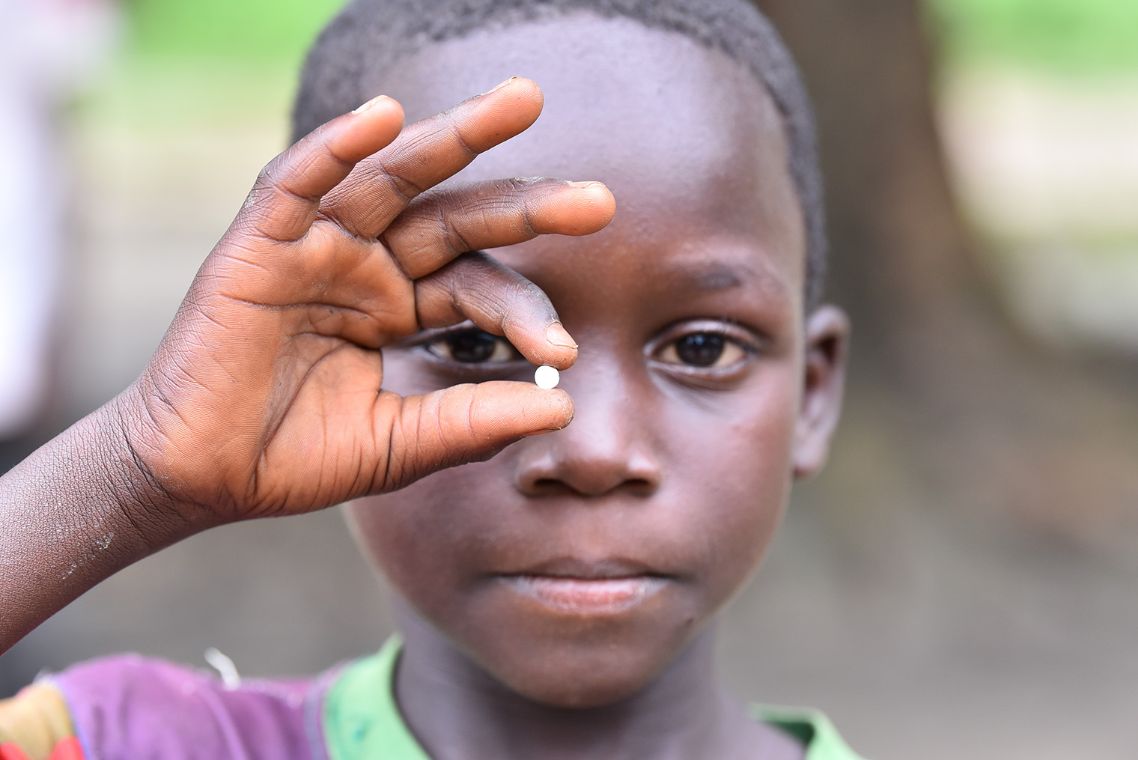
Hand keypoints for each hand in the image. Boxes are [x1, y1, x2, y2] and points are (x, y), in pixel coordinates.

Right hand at [115, 77, 614, 526]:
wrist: (206, 479)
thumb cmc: (298, 457)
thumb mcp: (401, 442)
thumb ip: (472, 422)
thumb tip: (564, 407)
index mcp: (403, 307)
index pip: (478, 288)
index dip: (522, 312)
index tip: (561, 350)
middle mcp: (368, 267)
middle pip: (455, 218)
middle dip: (525, 204)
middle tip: (599, 201)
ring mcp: (316, 249)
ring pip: (390, 179)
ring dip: (451, 139)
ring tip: (520, 104)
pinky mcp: (258, 246)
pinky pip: (296, 184)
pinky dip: (335, 147)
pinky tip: (386, 117)